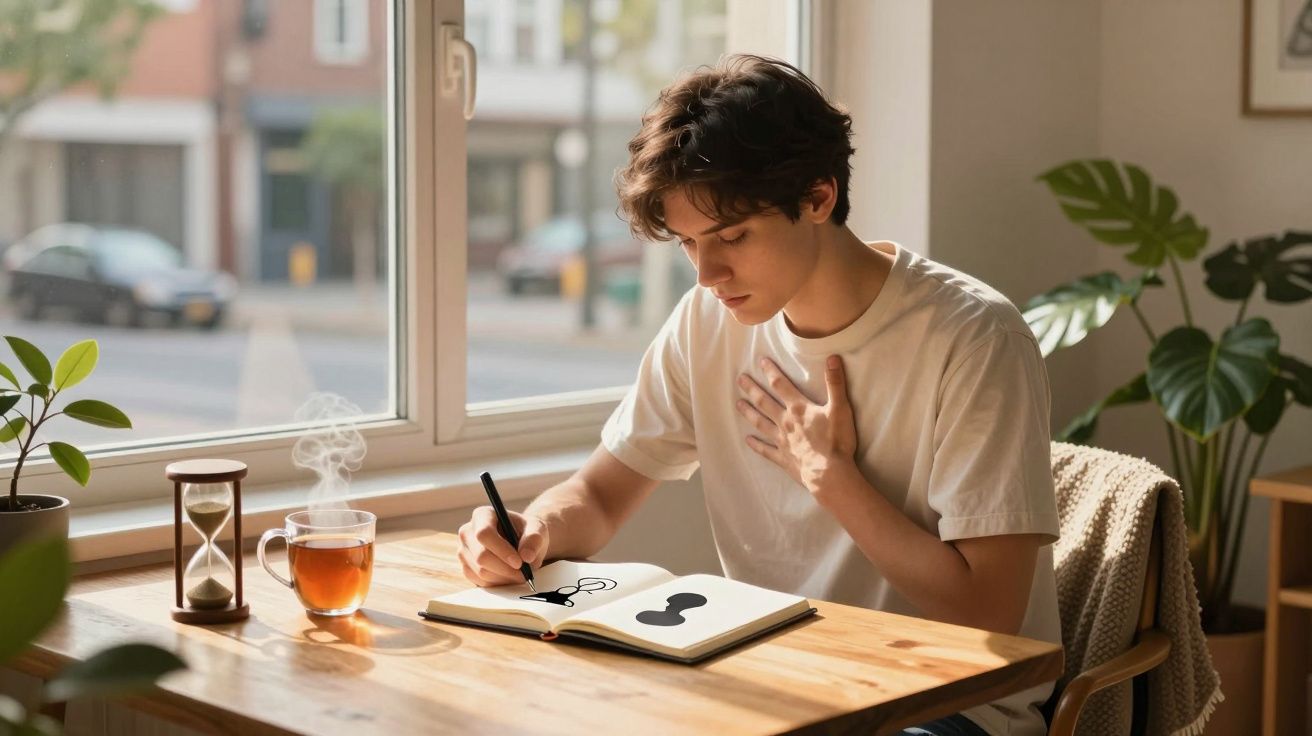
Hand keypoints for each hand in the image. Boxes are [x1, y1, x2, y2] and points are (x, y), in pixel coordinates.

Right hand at [456, 507, 549, 586]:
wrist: (522, 542)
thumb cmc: (527, 532)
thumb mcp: (537, 529)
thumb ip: (534, 539)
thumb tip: (526, 556)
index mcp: (482, 515)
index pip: (484, 534)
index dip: (501, 550)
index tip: (519, 562)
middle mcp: (468, 532)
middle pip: (481, 556)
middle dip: (505, 568)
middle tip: (524, 573)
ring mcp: (464, 551)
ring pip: (481, 572)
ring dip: (504, 577)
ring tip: (519, 573)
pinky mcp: (466, 568)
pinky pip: (480, 582)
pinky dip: (498, 583)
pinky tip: (509, 575)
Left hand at [736, 355, 858, 499]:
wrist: (829, 474)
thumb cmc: (836, 442)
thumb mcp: (840, 409)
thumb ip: (835, 383)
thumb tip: (833, 357)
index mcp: (798, 408)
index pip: (781, 385)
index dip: (771, 372)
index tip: (760, 361)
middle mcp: (785, 422)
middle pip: (765, 402)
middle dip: (752, 389)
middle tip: (740, 379)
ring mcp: (782, 441)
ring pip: (761, 423)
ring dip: (749, 413)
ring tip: (738, 404)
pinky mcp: (783, 458)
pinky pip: (766, 450)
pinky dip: (756, 445)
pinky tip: (747, 440)